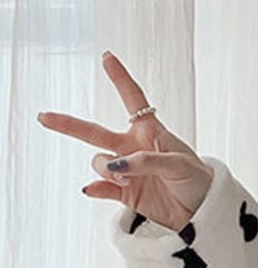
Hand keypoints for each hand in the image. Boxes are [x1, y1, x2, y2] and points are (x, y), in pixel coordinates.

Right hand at [37, 52, 213, 231]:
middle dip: (68, 123)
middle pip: (94, 131)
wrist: (203, 211)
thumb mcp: (179, 163)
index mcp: (150, 132)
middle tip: (44, 117)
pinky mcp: (125, 193)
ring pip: (99, 163)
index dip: (120, 78)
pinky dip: (96, 188)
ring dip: (107, 169)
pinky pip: (101, 188)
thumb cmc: (197, 180)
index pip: (133, 100)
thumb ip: (148, 160)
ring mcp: (126, 171)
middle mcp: (132, 148)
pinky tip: (92, 190)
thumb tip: (118, 165)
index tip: (107, 56)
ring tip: (127, 179)